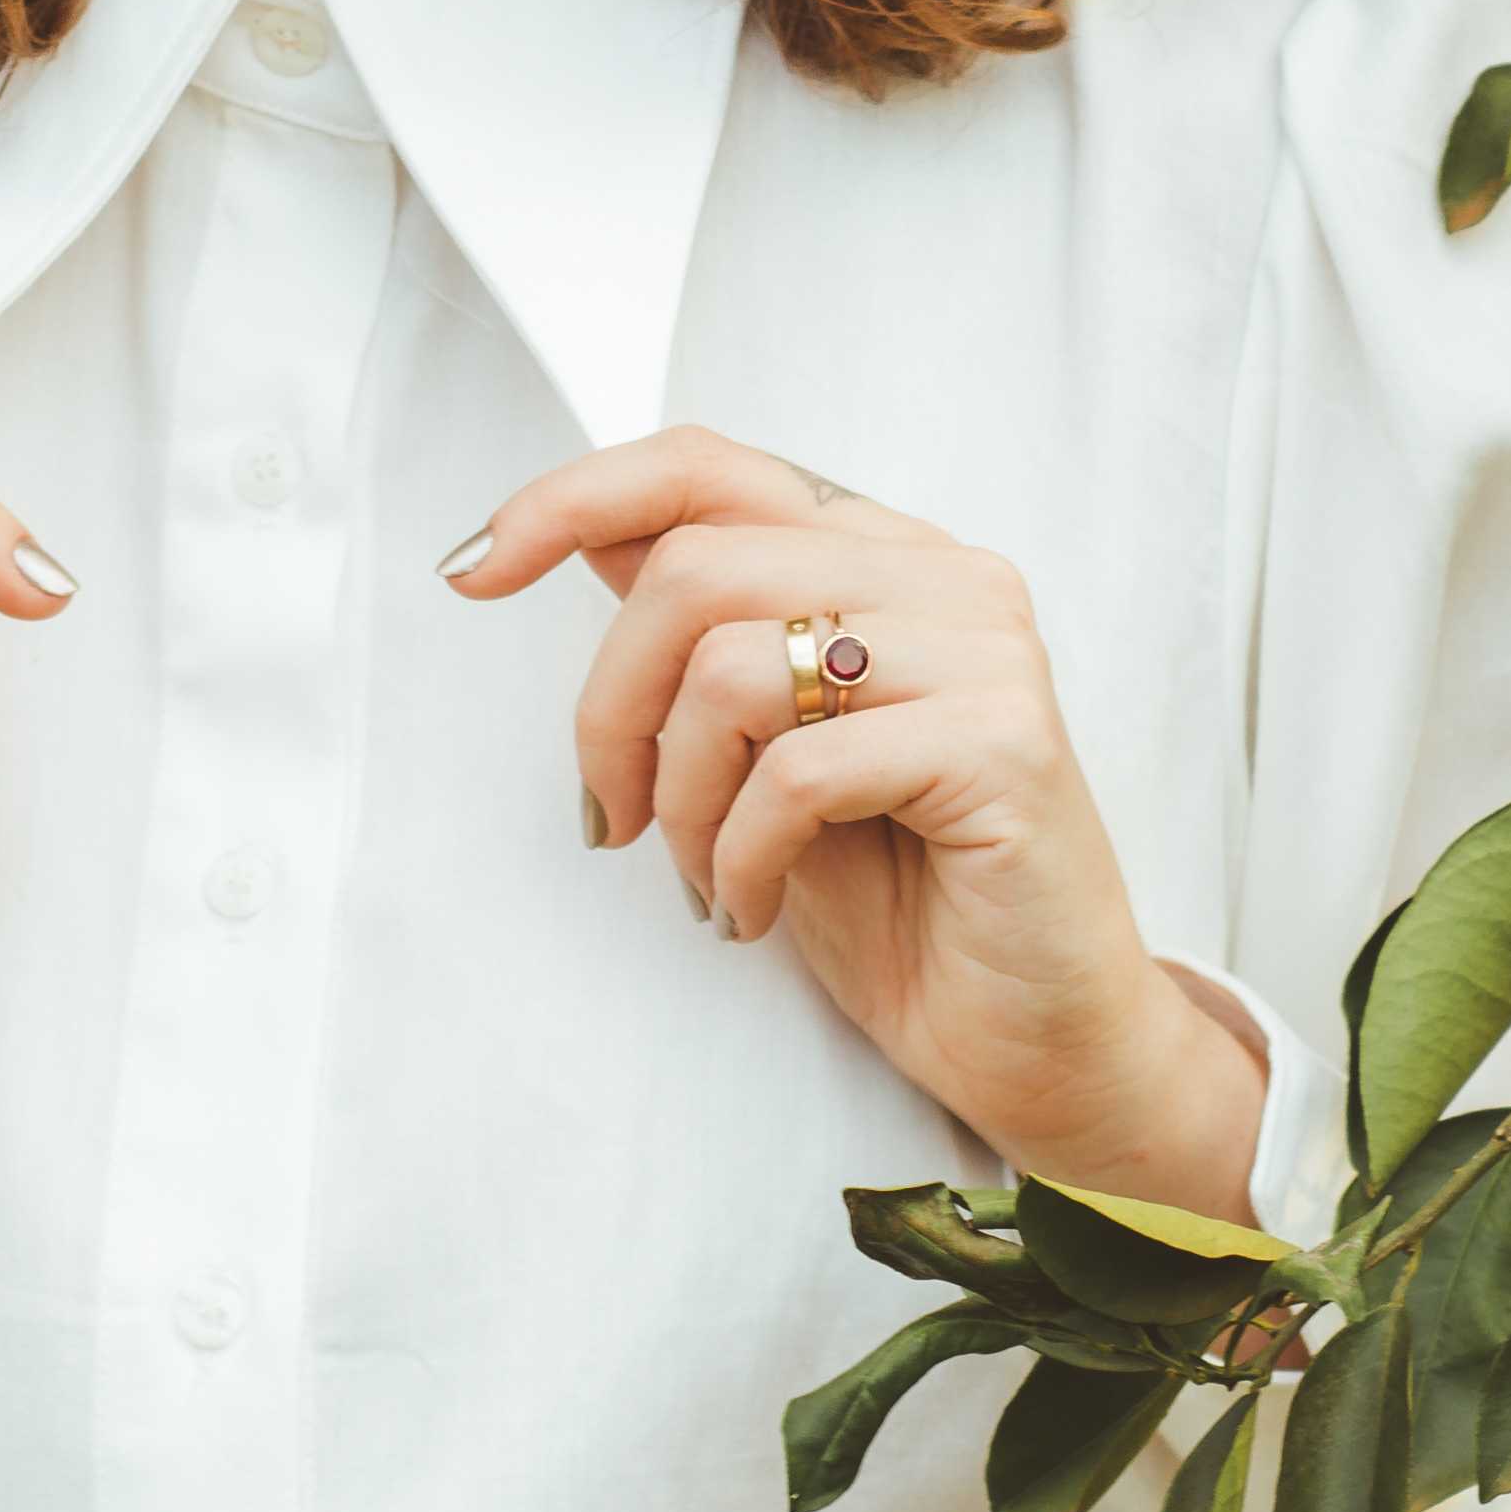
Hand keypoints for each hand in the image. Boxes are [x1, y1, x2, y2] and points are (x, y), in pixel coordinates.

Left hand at [443, 427, 1269, 1229]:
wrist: (1041, 1047)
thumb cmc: (901, 904)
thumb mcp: (764, 752)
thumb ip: (704, 639)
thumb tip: (574, 536)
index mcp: (885, 555)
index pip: (708, 464)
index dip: (571, 498)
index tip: (469, 573)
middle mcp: (945, 575)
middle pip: (693, 566)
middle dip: (609, 707)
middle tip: (614, 822)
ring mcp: (985, 650)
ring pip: (732, 661)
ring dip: (678, 797)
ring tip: (704, 879)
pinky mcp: (1004, 742)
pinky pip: (797, 771)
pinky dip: (737, 856)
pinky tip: (745, 912)